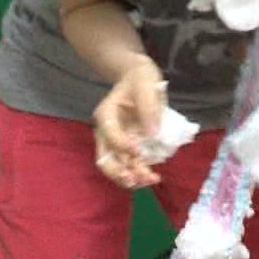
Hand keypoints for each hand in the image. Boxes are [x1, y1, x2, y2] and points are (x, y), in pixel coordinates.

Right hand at [92, 59, 165, 188]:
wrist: (139, 78)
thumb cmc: (140, 78)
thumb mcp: (145, 83)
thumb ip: (148, 107)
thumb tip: (152, 133)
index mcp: (106, 114)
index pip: (109, 134)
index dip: (122, 145)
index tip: (139, 151)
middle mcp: (107, 131)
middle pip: (105, 158)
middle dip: (120, 171)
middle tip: (137, 178)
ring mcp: (117, 142)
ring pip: (116, 167)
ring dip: (131, 177)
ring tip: (150, 180)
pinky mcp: (129, 147)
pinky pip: (129, 166)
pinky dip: (139, 175)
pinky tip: (153, 178)